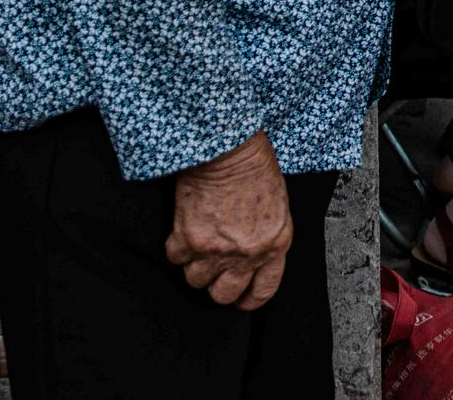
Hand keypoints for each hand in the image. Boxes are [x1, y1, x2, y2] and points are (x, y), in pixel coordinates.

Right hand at [165, 132, 292, 310]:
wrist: (229, 151)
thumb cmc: (256, 170)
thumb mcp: (277, 208)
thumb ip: (266, 238)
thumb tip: (252, 259)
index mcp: (275, 245)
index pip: (263, 289)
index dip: (249, 299)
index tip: (241, 300)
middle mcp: (246, 253)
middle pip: (224, 294)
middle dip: (217, 286)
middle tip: (214, 272)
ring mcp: (216, 250)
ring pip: (195, 280)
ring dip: (195, 264)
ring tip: (200, 243)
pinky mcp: (189, 239)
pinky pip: (175, 258)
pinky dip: (176, 246)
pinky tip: (185, 228)